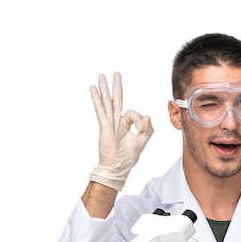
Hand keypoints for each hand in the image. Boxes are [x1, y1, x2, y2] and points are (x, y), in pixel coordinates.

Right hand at [89, 72, 153, 190]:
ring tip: (101, 75)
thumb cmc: (127, 157)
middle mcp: (115, 121)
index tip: (141, 128)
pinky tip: (93, 88)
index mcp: (124, 124)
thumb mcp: (143, 140)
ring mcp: (109, 123)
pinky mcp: (105, 126)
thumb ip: (147, 128)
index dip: (139, 119)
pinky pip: (101, 109)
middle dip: (116, 86)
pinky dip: (97, 98)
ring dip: (104, 88)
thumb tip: (147, 115)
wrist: (117, 168)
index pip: (132, 113)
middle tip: (116, 73)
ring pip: (107, 102)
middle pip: (116, 99)